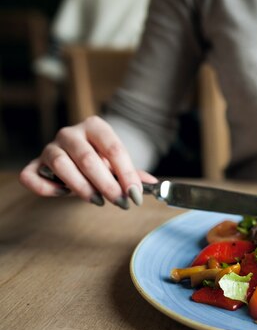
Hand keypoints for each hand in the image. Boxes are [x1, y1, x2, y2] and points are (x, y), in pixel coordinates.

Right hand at [19, 116, 156, 208]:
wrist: (79, 153)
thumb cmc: (102, 159)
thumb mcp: (119, 163)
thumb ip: (133, 173)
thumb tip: (153, 184)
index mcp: (95, 126)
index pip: (113, 149)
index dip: (126, 174)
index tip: (136, 195)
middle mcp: (70, 133)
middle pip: (88, 158)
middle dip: (107, 185)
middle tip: (121, 203)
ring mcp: (50, 147)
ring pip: (60, 164)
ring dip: (81, 187)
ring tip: (98, 201)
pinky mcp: (35, 164)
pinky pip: (31, 176)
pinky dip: (46, 188)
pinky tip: (64, 194)